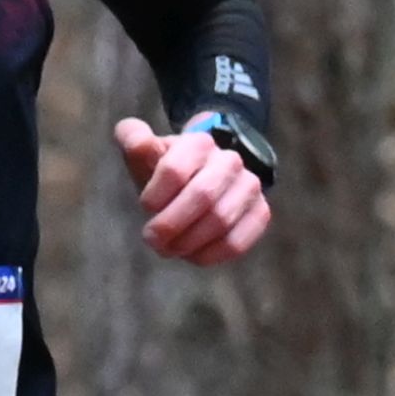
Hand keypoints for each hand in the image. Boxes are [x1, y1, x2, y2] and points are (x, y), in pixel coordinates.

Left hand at [119, 114, 273, 267]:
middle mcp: (230, 161)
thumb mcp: (147, 155)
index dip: (154, 196)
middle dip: (171, 224)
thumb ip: (134, 140)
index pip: (174, 170)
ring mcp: (249, 186)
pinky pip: (238, 241)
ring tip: (170, 248)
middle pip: (202, 196)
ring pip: (221, 221)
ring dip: (188, 242)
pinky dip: (211, 255)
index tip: (145, 207)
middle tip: (153, 239)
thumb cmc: (168, 173)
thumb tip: (137, 141)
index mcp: (199, 142)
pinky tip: (193, 255)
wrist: (204, 179)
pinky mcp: (260, 212)